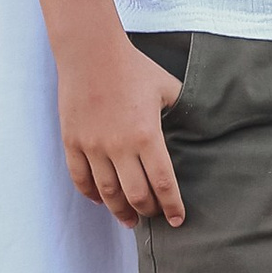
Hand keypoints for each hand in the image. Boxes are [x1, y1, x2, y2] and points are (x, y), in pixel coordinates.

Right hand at [58, 34, 184, 227]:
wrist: (91, 53)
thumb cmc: (133, 68)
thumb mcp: (167, 87)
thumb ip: (182, 110)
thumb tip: (198, 125)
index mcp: (147, 135)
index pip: (163, 183)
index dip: (172, 206)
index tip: (178, 219)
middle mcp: (119, 147)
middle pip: (136, 195)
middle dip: (148, 211)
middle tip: (155, 217)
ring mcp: (93, 147)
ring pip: (107, 193)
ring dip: (120, 211)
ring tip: (129, 219)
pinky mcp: (73, 143)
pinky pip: (80, 179)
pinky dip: (91, 195)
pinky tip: (101, 201)